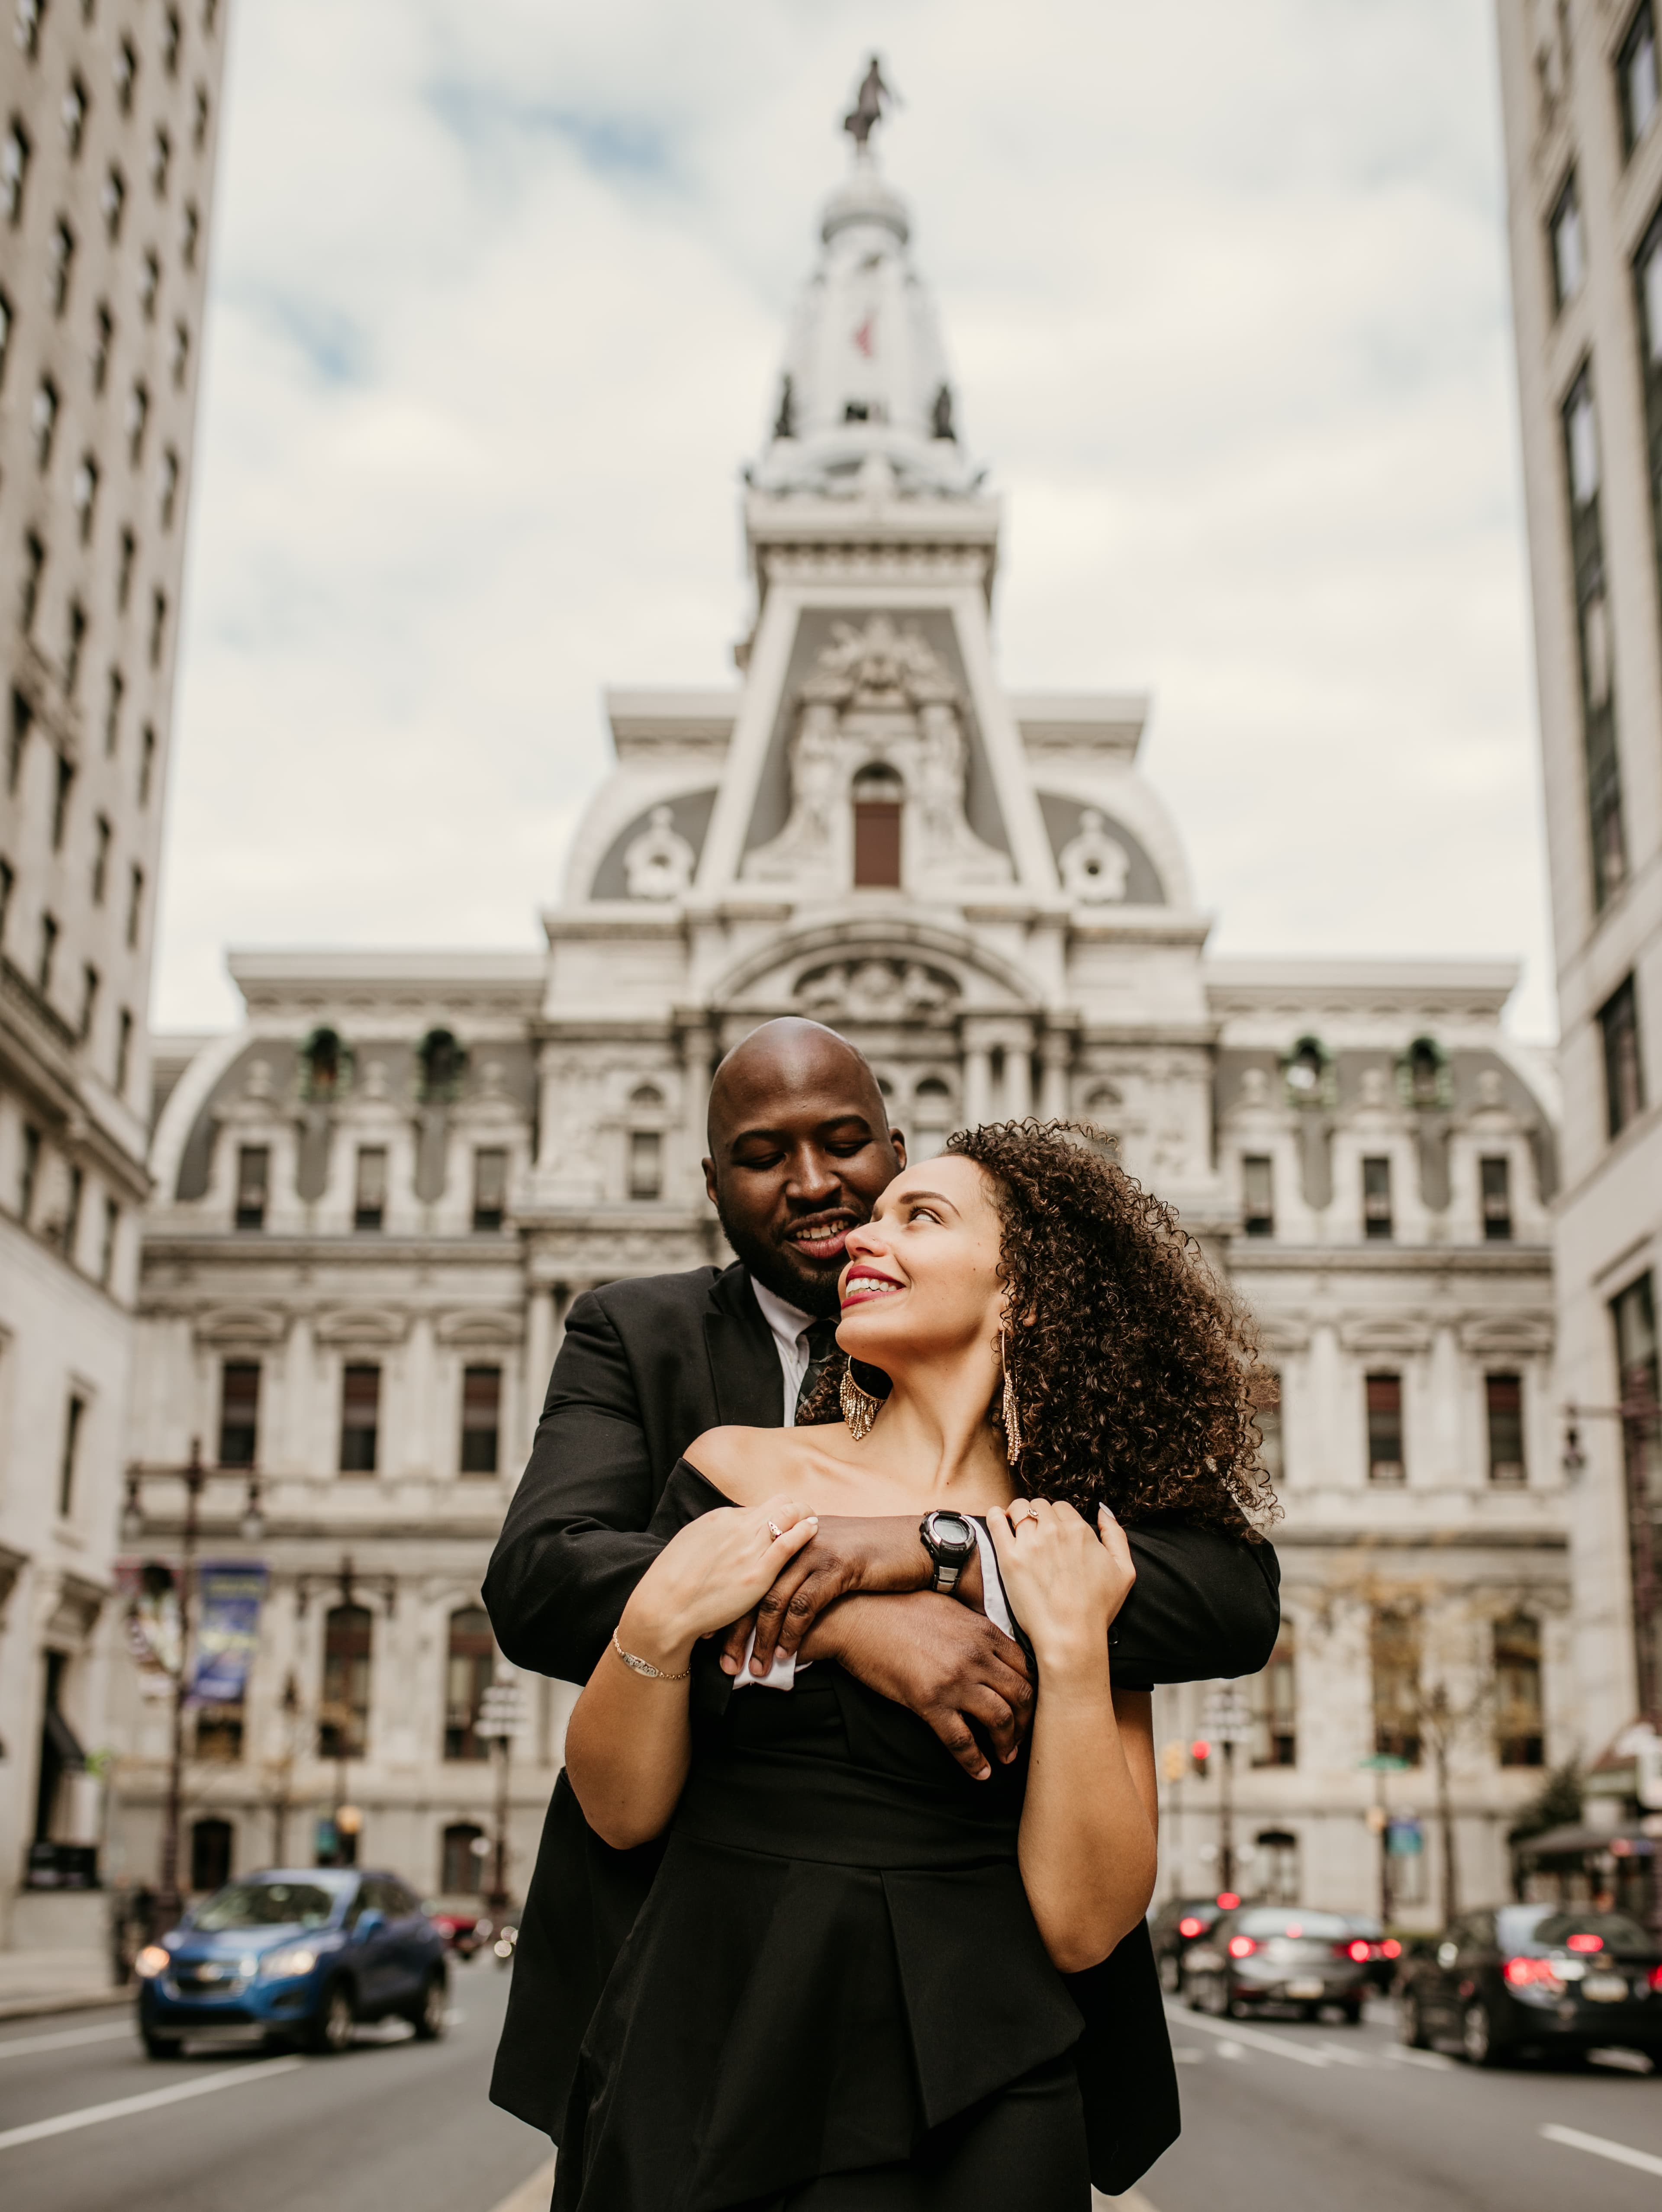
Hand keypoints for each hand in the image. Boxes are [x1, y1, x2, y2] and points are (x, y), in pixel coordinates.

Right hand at [618, 1496, 817, 1669]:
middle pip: (779, 1503)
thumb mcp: (693, 1543)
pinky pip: (790, 1541)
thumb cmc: (673, 1583)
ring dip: (803, 1514)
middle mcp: (737, 1527)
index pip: (759, 1507)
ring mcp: (749, 1548)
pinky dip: (805, 1531)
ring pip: (789, 1514)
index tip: (781, 1523)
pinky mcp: (759, 1573)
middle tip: (804, 1517)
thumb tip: (731, 1531)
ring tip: (812, 1521)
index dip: (773, 1514)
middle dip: (795, 1508)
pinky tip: (813, 1530)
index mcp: (720, 1518)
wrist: (665, 1609)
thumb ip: (716, 1535)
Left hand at [719, 1516, 942, 1677]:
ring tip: (756, 1668)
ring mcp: (816, 1550)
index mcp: (788, 1534)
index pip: (748, 1573)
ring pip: (774, 1599)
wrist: (917, 1544)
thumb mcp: (828, 1554)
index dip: (729, 1608)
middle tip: (725, 1663)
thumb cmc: (874, 1556)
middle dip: (736, 1629)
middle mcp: (796, 1538)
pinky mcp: (838, 1565)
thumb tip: (773, 1606)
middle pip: (752, 1587)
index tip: (714, 1638)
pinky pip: (805, 1605)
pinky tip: (786, 1655)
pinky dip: (791, 1633)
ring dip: (762, 1639)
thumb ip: (799, 1569)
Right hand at [804, 1592, 1032, 1781]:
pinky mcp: (928, 1701)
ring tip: (1005, 1757)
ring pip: (1000, 1719)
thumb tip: (996, 1649)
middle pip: (1022, 1696)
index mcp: (983, 1631)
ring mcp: (953, 1679)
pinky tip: (980, 1773)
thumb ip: (976, 1629)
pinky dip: (974, 1762)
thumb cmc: (898, 1608)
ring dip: (1008, 1744)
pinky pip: (961, 1740)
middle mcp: (975, 1655)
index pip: (1028, 1667)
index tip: (1029, 1708)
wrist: (856, 1616)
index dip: (1033, 1693)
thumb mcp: (948, 1608)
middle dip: (1026, 1723)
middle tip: (1020, 1739)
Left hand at [987, 1500, 1133, 1678]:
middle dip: (1038, 1514)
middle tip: (1035, 1532)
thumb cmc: (1098, 1608)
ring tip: (1016, 1526)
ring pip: (1019, 1508)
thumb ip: (1116, 1535)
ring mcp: (1030, 1543)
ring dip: (1017, 1513)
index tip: (1053, 1532)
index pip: (1062, 1507)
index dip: (1057, 1518)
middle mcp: (1054, 1531)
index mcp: (1080, 1531)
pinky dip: (996, 1515)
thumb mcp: (1124, 1571)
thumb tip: (1103, 1511)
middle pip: (1039, 1505)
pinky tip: (998, 1519)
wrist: (1071, 1636)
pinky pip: (997, 1521)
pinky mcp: (1009, 1557)